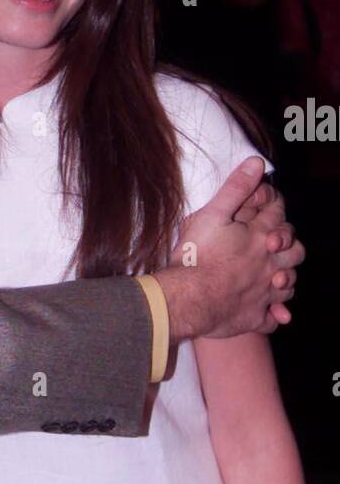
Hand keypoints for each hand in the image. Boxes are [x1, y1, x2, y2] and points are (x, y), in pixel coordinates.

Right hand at [154, 158, 304, 340]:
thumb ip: (236, 188)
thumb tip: (256, 163)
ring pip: (289, 286)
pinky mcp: (253, 317)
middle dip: (289, 246)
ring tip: (276, 278)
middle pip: (296, 252)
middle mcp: (269, 265)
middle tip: (275, 245)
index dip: (276, 206)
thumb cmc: (196, 256)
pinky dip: (273, 316)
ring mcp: (264, 293)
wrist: (187, 298)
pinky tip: (269, 314)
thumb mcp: (211, 214)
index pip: (278, 215)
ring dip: (285, 280)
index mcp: (260, 237)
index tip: (269, 205)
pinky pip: (272, 319)